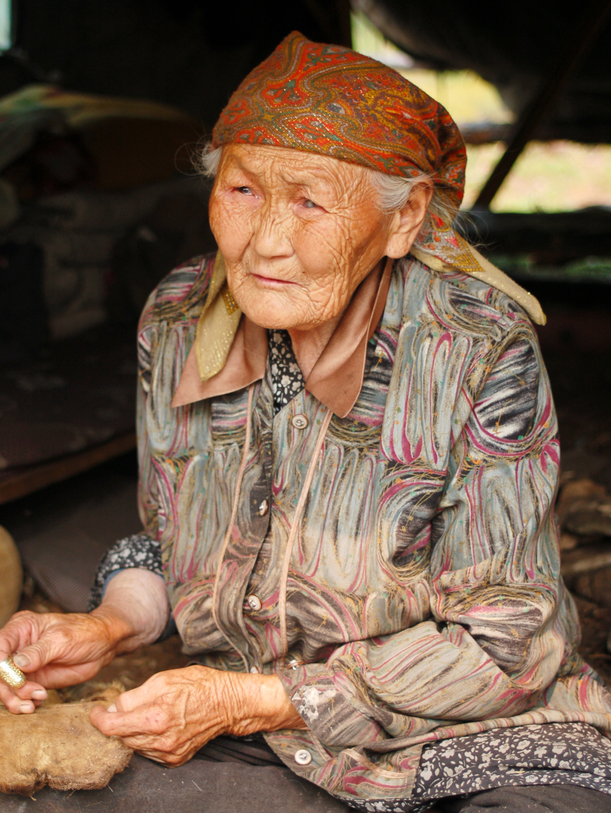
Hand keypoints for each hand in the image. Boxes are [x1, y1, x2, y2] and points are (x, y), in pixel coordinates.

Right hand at [0, 609, 125, 713]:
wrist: (103, 645)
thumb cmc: (85, 633)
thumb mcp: (62, 639)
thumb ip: (39, 652)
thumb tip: (16, 663)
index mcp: (22, 627)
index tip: (9, 677)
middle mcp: (17, 646)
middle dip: (8, 688)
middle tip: (27, 696)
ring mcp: (23, 665)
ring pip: (6, 686)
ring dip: (16, 699)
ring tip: (36, 700)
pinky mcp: (32, 680)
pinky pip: (19, 695)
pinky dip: (25, 702)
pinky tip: (39, 701)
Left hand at [90, 665, 305, 765]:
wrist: (228, 703)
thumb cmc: (198, 685)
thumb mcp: (163, 679)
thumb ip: (133, 696)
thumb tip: (113, 709)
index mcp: (155, 717)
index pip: (113, 727)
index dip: (99, 719)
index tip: (95, 712)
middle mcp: (160, 740)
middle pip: (121, 738)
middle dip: (117, 724)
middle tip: (120, 708)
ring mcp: (169, 753)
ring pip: (134, 746)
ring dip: (131, 732)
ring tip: (143, 714)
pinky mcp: (176, 759)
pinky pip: (150, 752)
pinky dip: (146, 740)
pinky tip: (156, 726)